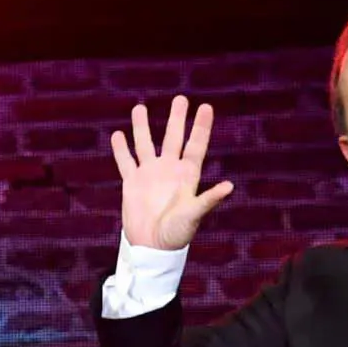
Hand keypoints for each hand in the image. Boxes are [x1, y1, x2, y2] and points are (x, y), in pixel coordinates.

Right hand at [109, 95, 234, 250]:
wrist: (152, 247)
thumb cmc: (177, 233)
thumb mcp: (194, 215)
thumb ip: (209, 199)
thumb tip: (229, 186)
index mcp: (187, 175)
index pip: (195, 145)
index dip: (200, 126)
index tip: (205, 107)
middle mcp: (169, 170)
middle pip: (173, 138)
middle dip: (176, 119)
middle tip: (180, 99)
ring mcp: (149, 175)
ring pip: (145, 144)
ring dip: (142, 127)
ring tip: (139, 108)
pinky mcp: (132, 184)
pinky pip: (126, 162)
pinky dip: (121, 149)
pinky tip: (118, 135)